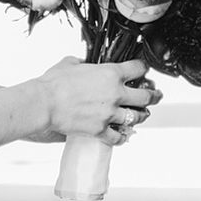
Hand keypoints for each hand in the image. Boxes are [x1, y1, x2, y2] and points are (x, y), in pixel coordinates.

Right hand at [38, 57, 153, 145]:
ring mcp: (110, 113)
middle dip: (154, 95)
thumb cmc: (54, 82)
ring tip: (143, 115)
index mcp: (111, 73)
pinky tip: (123, 135)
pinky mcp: (100, 130)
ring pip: (136, 117)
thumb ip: (83, 63)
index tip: (143, 71)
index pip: (138, 69)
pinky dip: (122, 137)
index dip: (143, 69)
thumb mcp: (71, 63)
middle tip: (156, 95)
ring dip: (141, 115)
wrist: (44, 103)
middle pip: (145, 96)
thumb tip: (84, 64)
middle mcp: (116, 94)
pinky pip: (118, 137)